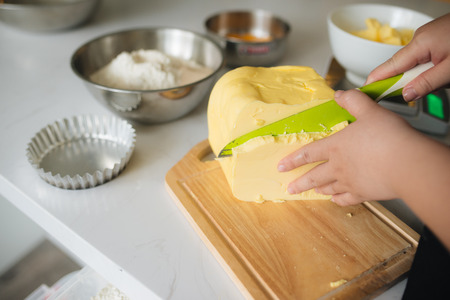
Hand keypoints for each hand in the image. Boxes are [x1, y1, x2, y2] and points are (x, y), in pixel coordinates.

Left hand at [278, 89, 417, 205]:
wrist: (407, 164)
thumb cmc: (388, 137)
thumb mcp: (369, 111)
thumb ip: (353, 101)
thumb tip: (340, 95)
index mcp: (336, 147)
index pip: (308, 153)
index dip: (292, 160)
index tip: (281, 167)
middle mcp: (339, 167)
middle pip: (313, 176)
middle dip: (300, 183)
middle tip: (290, 188)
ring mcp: (350, 182)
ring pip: (329, 188)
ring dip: (318, 189)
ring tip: (312, 191)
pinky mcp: (364, 194)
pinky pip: (347, 199)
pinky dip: (339, 199)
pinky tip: (336, 199)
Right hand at [365, 13, 449, 100]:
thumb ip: (428, 83)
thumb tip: (407, 93)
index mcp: (421, 44)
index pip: (388, 67)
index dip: (375, 82)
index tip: (364, 94)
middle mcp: (421, 38)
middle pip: (402, 66)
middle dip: (408, 82)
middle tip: (418, 94)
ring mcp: (430, 36)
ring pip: (416, 63)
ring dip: (425, 76)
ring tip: (444, 80)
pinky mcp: (439, 37)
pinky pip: (427, 57)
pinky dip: (431, 68)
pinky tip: (445, 72)